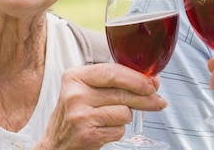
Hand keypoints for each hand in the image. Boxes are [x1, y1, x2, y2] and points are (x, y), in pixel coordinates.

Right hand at [35, 63, 166, 149]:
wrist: (55, 145)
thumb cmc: (75, 114)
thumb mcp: (86, 90)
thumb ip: (113, 82)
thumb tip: (151, 81)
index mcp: (75, 76)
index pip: (113, 72)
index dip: (137, 78)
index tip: (152, 83)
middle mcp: (75, 94)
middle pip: (122, 93)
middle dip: (145, 98)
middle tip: (157, 101)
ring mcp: (80, 115)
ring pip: (124, 112)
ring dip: (125, 117)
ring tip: (110, 118)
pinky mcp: (87, 134)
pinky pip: (119, 130)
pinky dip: (117, 130)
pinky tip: (104, 129)